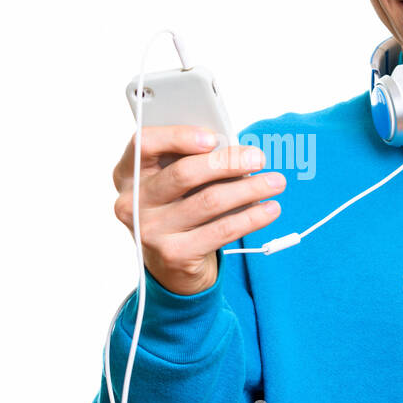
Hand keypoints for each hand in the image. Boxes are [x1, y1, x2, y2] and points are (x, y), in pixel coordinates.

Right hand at [112, 126, 284, 295]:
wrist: (171, 265)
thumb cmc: (177, 209)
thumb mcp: (173, 183)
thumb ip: (191, 160)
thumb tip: (233, 148)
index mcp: (127, 173)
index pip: (144, 143)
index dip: (178, 136)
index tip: (214, 137)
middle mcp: (132, 203)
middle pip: (183, 173)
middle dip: (228, 162)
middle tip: (258, 158)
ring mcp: (151, 232)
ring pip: (209, 201)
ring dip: (249, 188)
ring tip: (275, 182)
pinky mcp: (174, 255)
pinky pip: (222, 230)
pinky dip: (252, 217)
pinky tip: (270, 208)